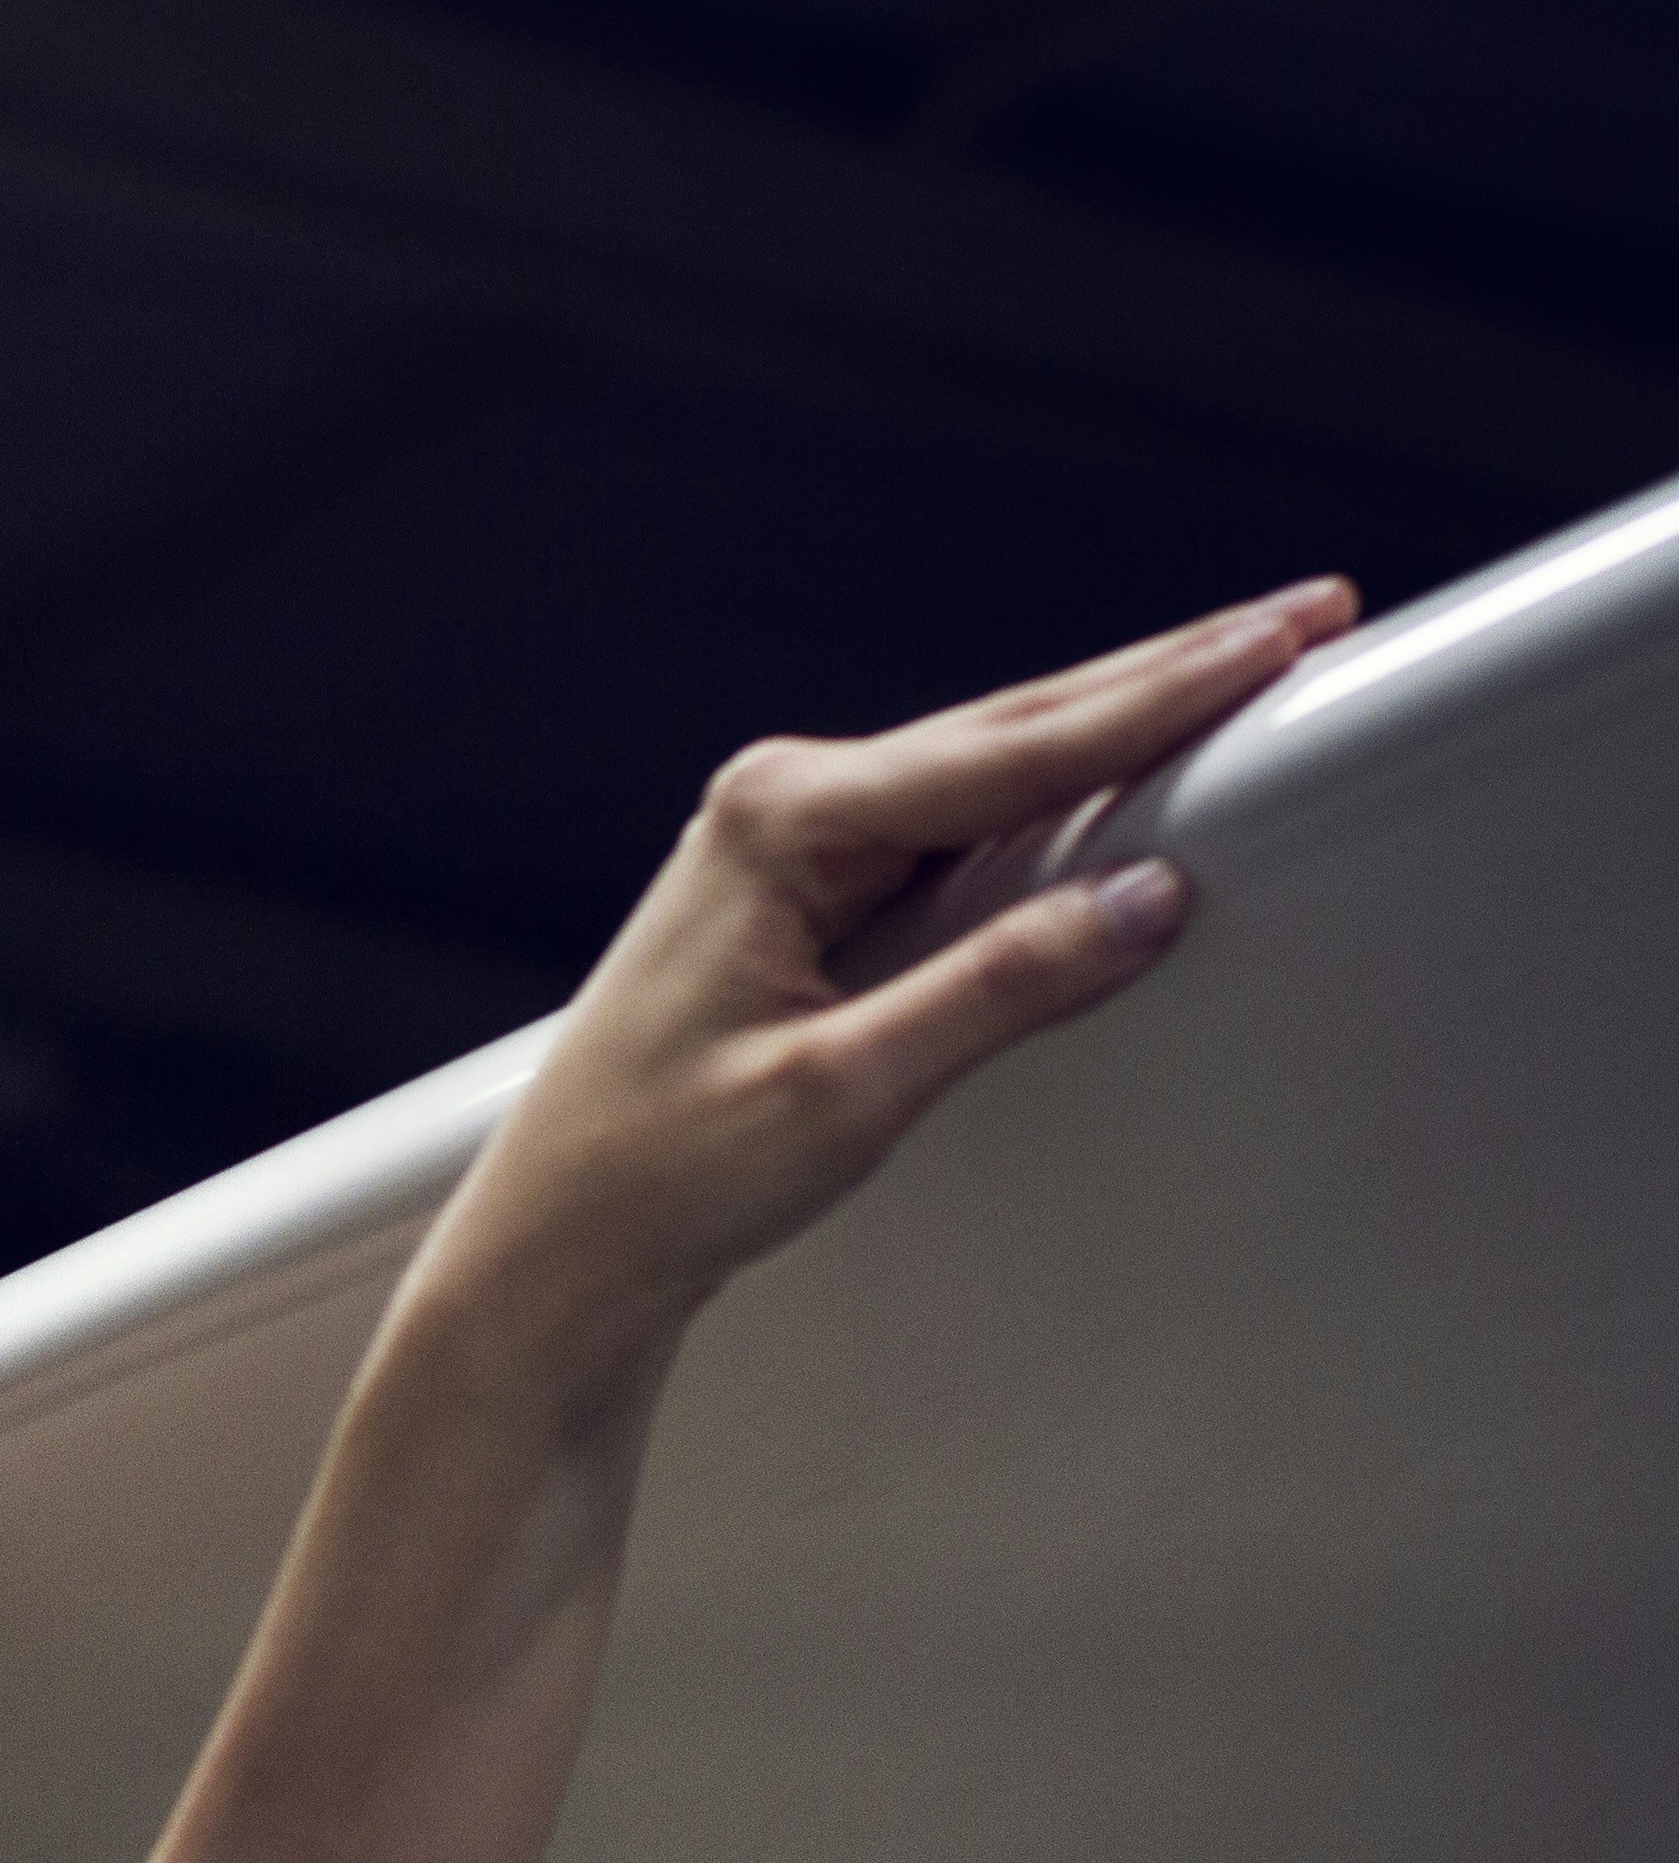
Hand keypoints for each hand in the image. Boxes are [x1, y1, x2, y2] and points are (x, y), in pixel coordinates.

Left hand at [421, 575, 1358, 1396]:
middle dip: (1163, 675)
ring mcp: (790, 845)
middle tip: (1304, 619)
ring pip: (994, 768)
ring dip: (1118, 722)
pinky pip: (959, 827)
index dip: (1162, 695)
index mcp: (781, 821)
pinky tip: (1129, 770)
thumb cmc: (659, 1173)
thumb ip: (998, 990)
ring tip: (1248, 669)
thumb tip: (1143, 900)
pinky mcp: (807, 895)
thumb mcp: (846, 1091)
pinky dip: (1055, 794)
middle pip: (1014, 728)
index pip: (1014, 747)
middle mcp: (781, 805)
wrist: (559, 1243)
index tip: (1278, 641)